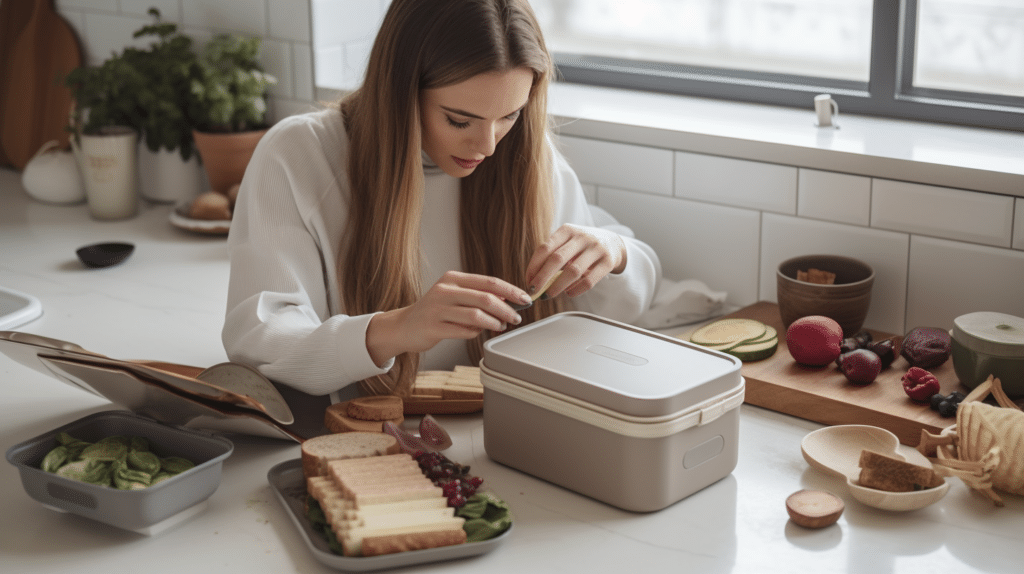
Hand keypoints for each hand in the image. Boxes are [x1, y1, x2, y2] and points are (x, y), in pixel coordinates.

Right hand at [366, 271, 531, 366]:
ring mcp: (437, 309)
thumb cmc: (435, 311)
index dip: (510, 291)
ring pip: (476, 316)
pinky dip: (476, 333)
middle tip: (516, 317)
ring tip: (500, 326)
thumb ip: (478, 296)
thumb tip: (508, 300)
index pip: (489, 282)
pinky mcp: (433, 328)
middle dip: (506, 309)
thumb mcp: (455, 296)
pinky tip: (478, 332)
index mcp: (452, 279)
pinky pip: (464, 331)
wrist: (403, 326)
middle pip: (485, 298)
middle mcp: (444, 291)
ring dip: (494, 323)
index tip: (524, 299)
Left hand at [525, 224, 626, 299]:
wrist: (613, 242)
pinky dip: (576, 290)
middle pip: (557, 259)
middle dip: (542, 278)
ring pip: (573, 271)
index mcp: (567, 230)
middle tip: (534, 291)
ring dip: (558, 286)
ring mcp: (596, 248)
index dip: (533, 266)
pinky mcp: (608, 261)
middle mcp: (581, 237)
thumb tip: (534, 279)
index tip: (528, 280)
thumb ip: (552, 256)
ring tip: (549, 294)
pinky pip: (589, 280)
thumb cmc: (582, 246)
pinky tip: (569, 293)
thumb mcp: (568, 243)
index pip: (545, 248)